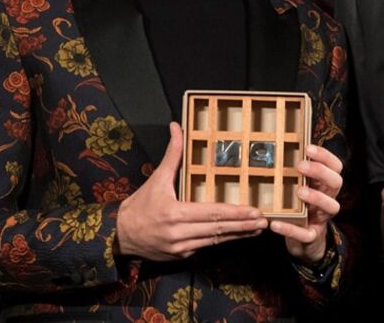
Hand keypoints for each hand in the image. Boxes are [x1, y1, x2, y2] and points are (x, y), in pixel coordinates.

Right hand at [116, 122, 267, 260]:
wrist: (119, 235)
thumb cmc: (139, 205)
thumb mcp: (157, 178)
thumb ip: (172, 154)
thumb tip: (177, 127)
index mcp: (175, 213)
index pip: (212, 213)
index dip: (235, 213)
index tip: (254, 211)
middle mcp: (179, 233)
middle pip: (218, 229)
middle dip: (243, 226)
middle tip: (264, 221)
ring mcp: (180, 247)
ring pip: (215, 240)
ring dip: (237, 235)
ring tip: (256, 229)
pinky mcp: (180, 256)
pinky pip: (205, 246)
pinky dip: (220, 240)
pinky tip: (234, 234)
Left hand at [271, 144, 343, 264]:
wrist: (304, 241)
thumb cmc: (300, 207)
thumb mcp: (301, 188)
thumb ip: (296, 174)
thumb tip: (278, 148)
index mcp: (325, 185)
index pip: (335, 167)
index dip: (325, 156)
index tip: (308, 148)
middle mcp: (328, 199)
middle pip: (336, 182)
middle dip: (320, 172)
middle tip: (300, 166)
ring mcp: (322, 218)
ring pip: (331, 206)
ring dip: (316, 197)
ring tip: (299, 191)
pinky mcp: (312, 236)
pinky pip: (306, 234)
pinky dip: (291, 229)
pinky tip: (275, 223)